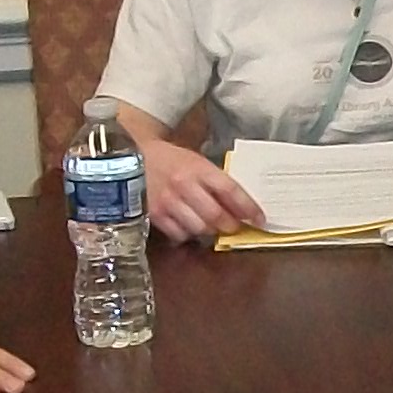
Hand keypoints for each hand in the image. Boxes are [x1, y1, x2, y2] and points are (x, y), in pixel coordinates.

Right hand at [138, 138, 262, 242]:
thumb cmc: (170, 161)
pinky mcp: (155, 215)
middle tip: (235, 227)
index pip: (230, 191)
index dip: (248, 208)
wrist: (131, 158)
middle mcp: (184, 185)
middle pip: (216, 215)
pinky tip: (188, 226)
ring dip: (210, 231)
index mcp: (198, 168)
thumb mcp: (195, 161)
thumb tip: (240, 206)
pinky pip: (180, 235)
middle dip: (231, 225)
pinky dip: (189, 235)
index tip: (260, 219)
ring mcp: (168, 202)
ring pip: (200, 228)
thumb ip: (215, 181)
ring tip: (210, 225)